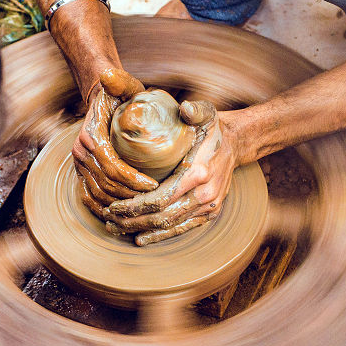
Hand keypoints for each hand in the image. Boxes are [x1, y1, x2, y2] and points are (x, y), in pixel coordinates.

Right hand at [73, 68, 159, 217]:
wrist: (101, 100)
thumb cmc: (119, 95)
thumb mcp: (124, 85)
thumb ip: (120, 81)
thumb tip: (108, 74)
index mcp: (90, 136)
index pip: (112, 166)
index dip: (133, 180)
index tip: (154, 185)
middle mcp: (80, 152)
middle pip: (106, 185)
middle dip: (131, 196)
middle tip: (154, 200)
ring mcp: (78, 165)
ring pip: (98, 195)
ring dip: (120, 205)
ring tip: (143, 207)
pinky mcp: (80, 173)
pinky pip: (88, 197)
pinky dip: (103, 209)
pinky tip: (121, 216)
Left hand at [104, 102, 239, 244]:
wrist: (236, 144)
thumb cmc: (213, 128)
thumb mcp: (206, 113)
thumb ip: (194, 110)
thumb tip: (184, 107)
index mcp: (199, 173)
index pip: (161, 198)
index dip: (134, 206)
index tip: (113, 205)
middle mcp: (205, 195)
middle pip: (162, 216)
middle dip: (132, 221)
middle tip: (108, 220)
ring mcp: (209, 207)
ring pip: (170, 225)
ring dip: (142, 230)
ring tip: (117, 228)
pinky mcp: (209, 213)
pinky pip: (183, 229)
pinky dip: (161, 235)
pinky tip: (141, 238)